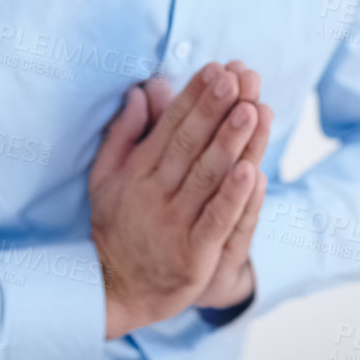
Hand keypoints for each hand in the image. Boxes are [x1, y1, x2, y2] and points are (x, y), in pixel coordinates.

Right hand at [88, 63, 270, 337]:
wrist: (113, 290)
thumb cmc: (116, 224)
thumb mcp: (106, 176)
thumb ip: (124, 133)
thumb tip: (140, 91)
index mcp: (138, 171)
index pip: (171, 126)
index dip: (195, 97)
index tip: (218, 69)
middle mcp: (156, 193)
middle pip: (191, 145)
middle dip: (216, 109)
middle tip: (239, 78)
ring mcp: (175, 224)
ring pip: (208, 178)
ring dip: (232, 143)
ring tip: (253, 111)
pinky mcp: (194, 254)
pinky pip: (216, 221)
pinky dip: (234, 198)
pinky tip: (250, 172)